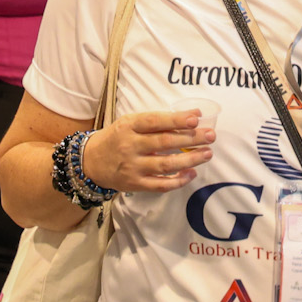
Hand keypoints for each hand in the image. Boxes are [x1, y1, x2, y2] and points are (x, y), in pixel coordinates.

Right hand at [81, 111, 213, 192]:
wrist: (91, 161)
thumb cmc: (118, 138)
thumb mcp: (130, 123)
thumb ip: (157, 121)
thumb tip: (192, 116)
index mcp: (128, 126)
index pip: (155, 121)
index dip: (175, 120)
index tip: (196, 118)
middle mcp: (130, 146)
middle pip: (164, 142)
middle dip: (191, 139)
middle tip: (210, 136)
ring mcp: (132, 167)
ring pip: (165, 164)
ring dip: (189, 160)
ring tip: (207, 153)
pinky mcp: (135, 184)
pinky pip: (160, 185)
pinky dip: (177, 181)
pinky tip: (192, 174)